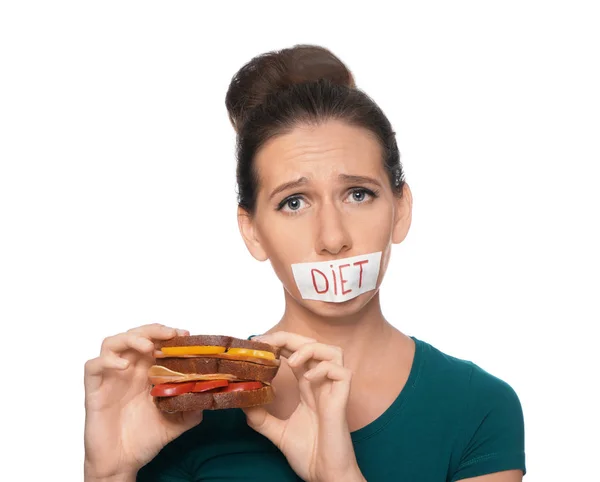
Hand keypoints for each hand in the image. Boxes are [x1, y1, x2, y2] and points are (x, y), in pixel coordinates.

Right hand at [84, 323, 203, 479]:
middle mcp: (129, 370)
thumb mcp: (178, 422)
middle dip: (153, 330)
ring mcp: (110, 378)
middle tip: (170, 335)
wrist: (123, 463)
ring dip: (131, 338)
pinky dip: (107, 360)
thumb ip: (193, 407)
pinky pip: (93, 366)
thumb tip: (207, 393)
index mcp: (148, 372)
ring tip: (147, 347)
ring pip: (112, 342)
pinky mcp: (94, 390)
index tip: (184, 335)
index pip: (156, 342)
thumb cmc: (145, 439)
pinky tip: (124, 367)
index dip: (168, 334)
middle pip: (135, 335)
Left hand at [243, 331, 364, 481]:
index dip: (281, 343)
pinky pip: (341, 371)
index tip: (259, 343)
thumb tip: (242, 401)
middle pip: (314, 344)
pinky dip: (324, 369)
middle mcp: (323, 384)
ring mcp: (334, 390)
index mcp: (309, 387)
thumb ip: (261, 416)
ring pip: (333, 351)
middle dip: (291, 337)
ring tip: (291, 361)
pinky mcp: (343, 400)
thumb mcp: (278, 431)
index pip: (298, 353)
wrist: (325, 476)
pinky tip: (309, 379)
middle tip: (269, 342)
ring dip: (310, 349)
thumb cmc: (310, 455)